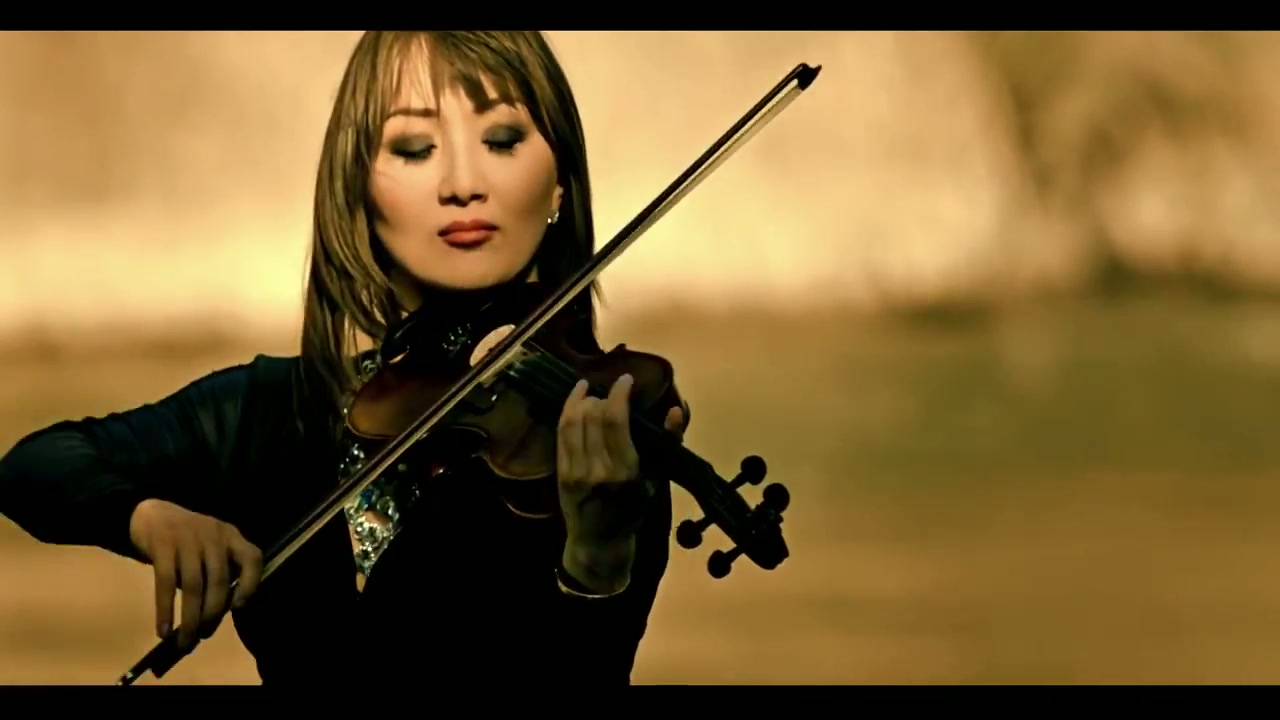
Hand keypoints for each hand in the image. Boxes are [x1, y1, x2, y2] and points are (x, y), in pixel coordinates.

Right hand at [128, 499, 262, 648]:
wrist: (150, 513)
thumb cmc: (186, 538)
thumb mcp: (211, 545)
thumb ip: (220, 569)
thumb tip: (218, 614)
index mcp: (231, 536)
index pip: (252, 557)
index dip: (251, 583)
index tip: (239, 607)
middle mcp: (213, 535)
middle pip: (219, 580)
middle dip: (212, 614)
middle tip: (203, 636)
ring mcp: (188, 538)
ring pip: (193, 586)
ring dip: (190, 618)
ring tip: (185, 642)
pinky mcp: (162, 545)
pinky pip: (166, 583)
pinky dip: (165, 610)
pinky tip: (164, 631)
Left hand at [556, 374, 687, 590]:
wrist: (599, 542)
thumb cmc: (634, 511)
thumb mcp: (658, 480)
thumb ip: (669, 443)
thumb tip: (676, 409)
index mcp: (625, 472)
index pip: (616, 419)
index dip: (619, 393)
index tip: (626, 379)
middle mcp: (597, 470)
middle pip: (593, 416)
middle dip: (602, 396)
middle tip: (612, 394)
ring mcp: (575, 471)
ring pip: (573, 421)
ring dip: (582, 400)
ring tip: (591, 392)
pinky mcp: (561, 472)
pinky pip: (561, 432)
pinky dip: (567, 410)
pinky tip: (576, 400)